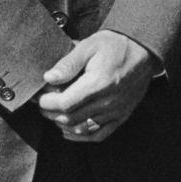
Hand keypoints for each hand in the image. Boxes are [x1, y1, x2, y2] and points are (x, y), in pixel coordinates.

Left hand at [36, 30, 158, 143]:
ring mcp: (115, 112)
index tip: (37, 96)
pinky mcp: (120, 117)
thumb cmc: (114, 45)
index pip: (64, 104)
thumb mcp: (89, 46)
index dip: (46, 103)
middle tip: (41, 103)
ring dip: (62, 123)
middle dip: (50, 113)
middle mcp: (107, 102)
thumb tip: (49, 78)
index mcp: (98, 83)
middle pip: (70, 118)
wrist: (143, 51)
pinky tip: (68, 129)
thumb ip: (68, 64)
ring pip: (81, 129)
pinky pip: (98, 134)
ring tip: (52, 112)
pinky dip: (80, 136)